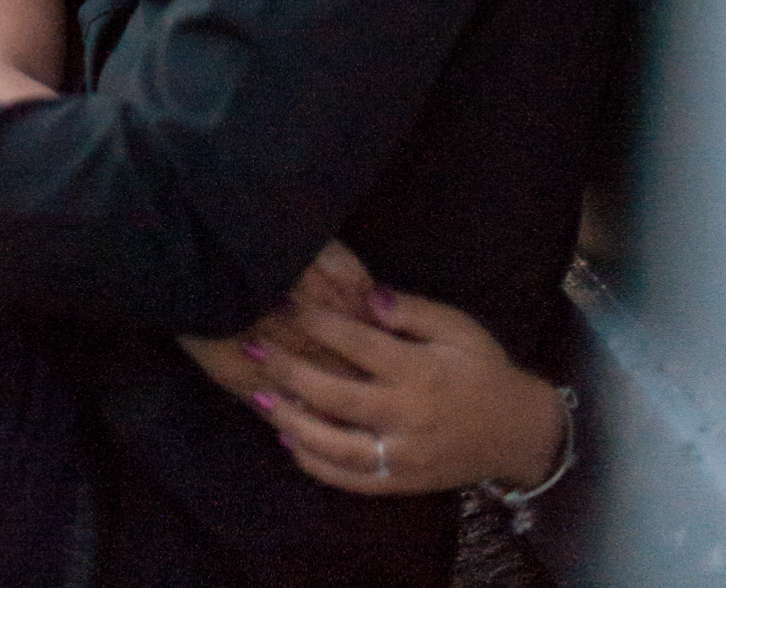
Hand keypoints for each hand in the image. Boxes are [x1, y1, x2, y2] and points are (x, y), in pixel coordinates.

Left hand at [180, 240, 568, 496]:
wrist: (521, 433)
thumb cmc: (484, 370)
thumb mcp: (458, 329)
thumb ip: (411, 311)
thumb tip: (366, 293)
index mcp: (422, 372)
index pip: (358, 344)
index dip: (318, 321)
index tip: (283, 301)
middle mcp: (409, 417)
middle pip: (336, 396)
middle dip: (288, 370)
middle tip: (252, 347)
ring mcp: (406, 455)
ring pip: (337, 446)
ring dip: (292, 422)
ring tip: (259, 398)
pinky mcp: (405, 482)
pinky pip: (354, 480)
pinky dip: (318, 465)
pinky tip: (290, 442)